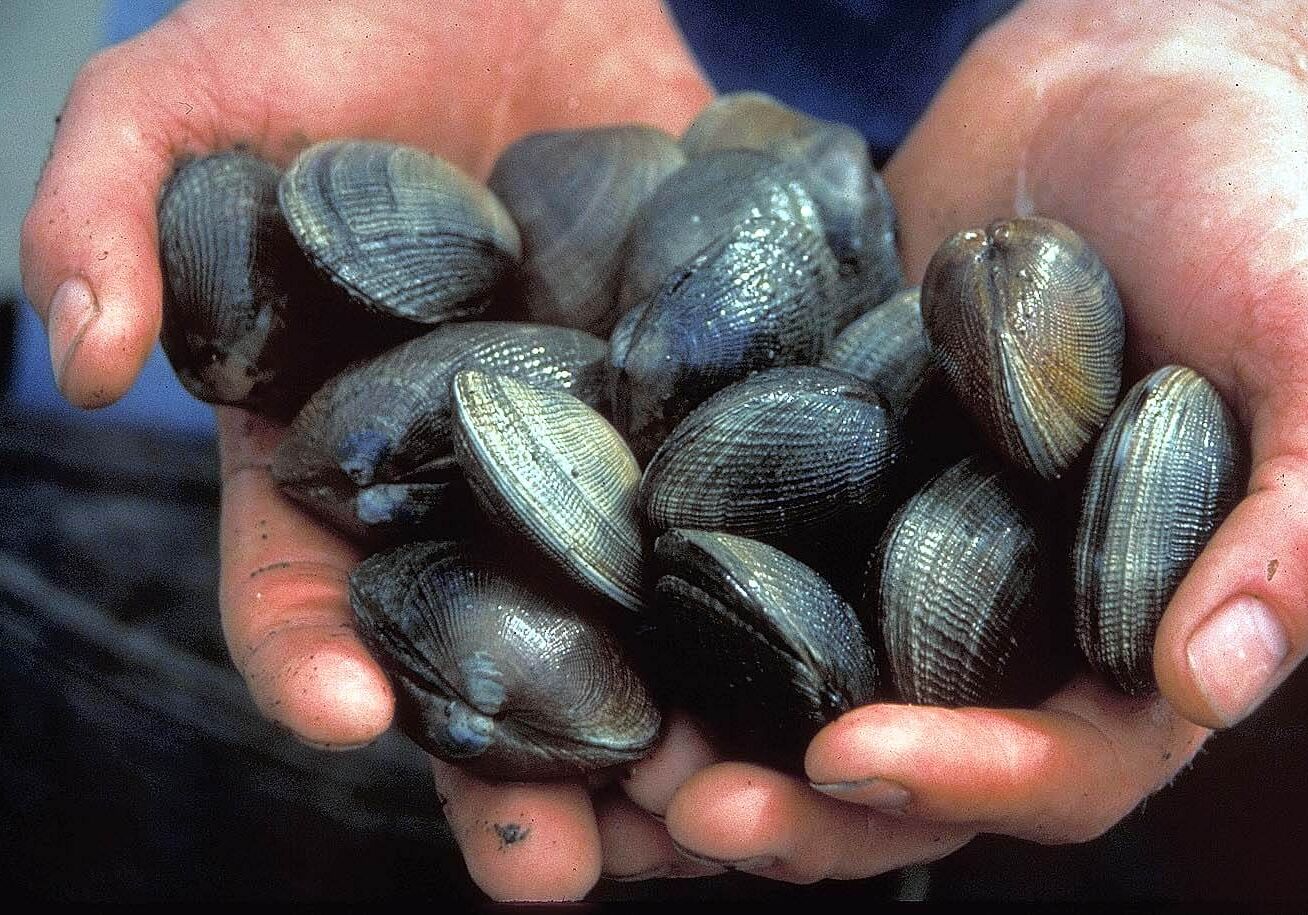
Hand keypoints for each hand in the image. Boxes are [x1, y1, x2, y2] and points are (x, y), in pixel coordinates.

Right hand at [21, 0, 710, 898]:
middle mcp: (474, 485)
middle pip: (486, 663)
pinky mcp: (713, 406)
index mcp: (340, 454)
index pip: (308, 589)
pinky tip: (820, 670)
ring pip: (628, 633)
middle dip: (508, 774)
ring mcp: (603, 456)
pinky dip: (782, 599)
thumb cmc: (336, 23)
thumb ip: (106, 209)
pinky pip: (751, 515)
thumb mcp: (191, 93)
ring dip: (663, 738)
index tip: (343, 720)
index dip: (312, 661)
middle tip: (549, 874)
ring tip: (699, 821)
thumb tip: (80, 359)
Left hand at [621, 0, 1307, 881]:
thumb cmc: (1256, 200)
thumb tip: (1209, 681)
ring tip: (610, 755)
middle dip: (800, 803)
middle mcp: (1009, 614)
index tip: (848, 755)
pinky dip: (670, 599)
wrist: (1123, 89)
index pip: (1062, 760)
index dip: (967, 779)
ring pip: (803, 684)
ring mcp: (902, 546)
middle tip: (684, 808)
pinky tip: (583, 607)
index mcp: (1132, 625)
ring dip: (711, 733)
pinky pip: (743, 552)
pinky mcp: (820, 472)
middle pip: (906, 761)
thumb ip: (1293, 519)